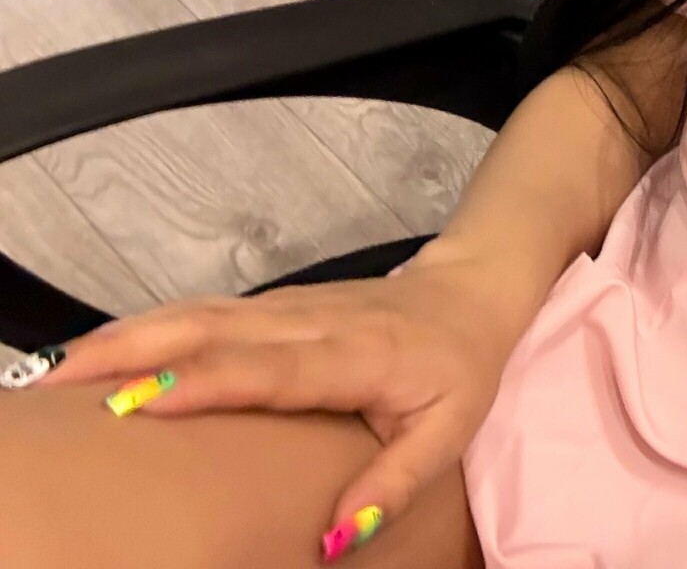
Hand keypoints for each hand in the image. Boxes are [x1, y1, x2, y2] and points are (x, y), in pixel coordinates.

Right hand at [27, 239, 536, 547]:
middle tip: (69, 386)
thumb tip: (335, 542)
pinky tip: (109, 347)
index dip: (208, 381)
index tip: (144, 400)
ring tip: (68, 369)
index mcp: (356, 356)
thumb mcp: (448, 433)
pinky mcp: (277, 304)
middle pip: (218, 332)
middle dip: (140, 354)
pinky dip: (153, 326)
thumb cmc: (460, 366)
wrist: (472, 290)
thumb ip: (392, 484)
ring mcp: (291, 307)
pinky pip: (208, 312)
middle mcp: (313, 324)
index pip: (273, 370)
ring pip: (203, 315)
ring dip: (133, 337)